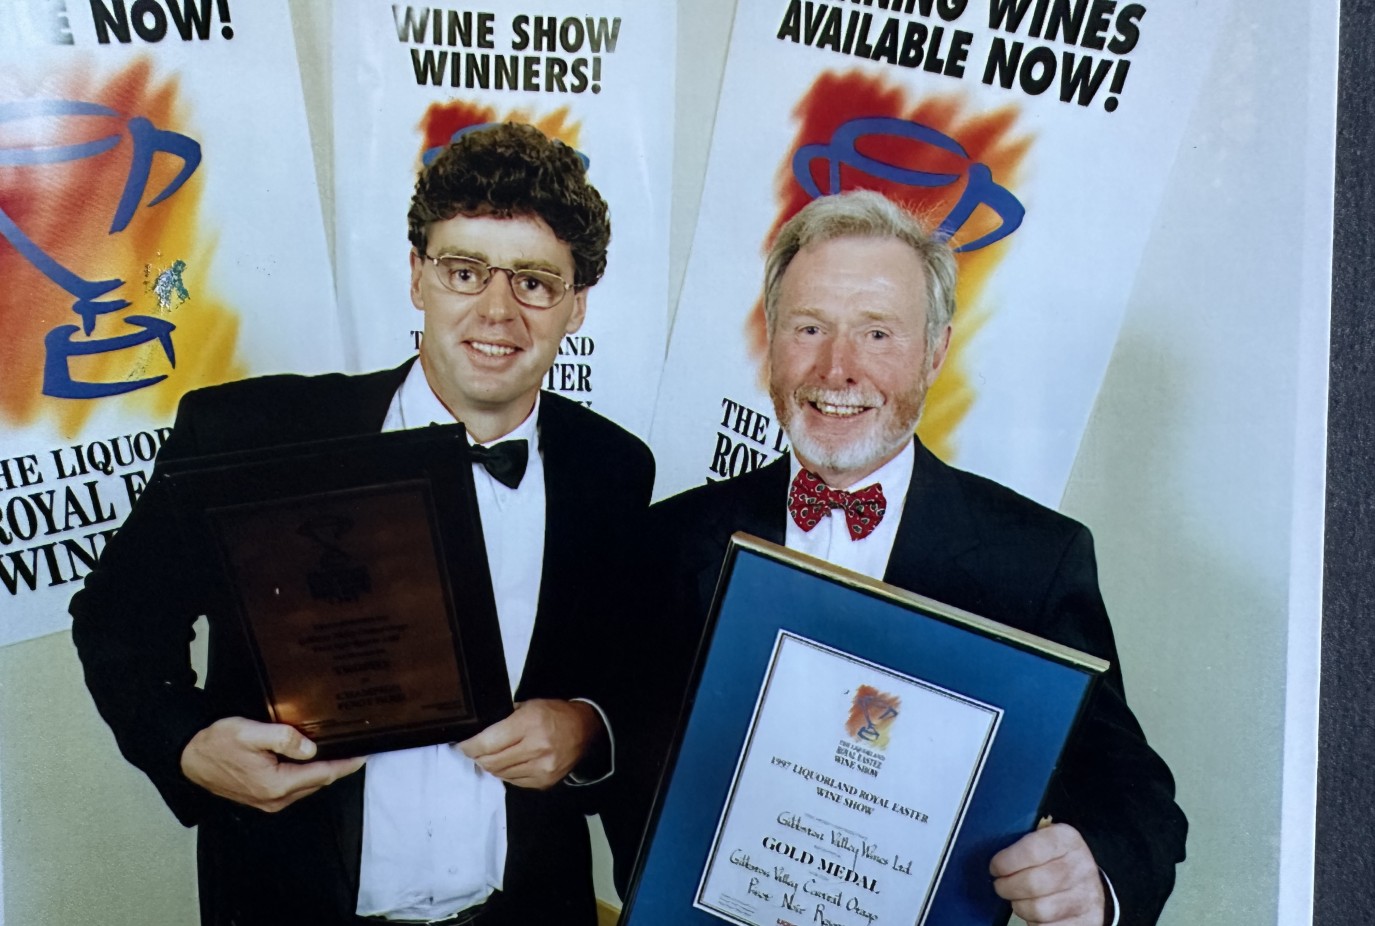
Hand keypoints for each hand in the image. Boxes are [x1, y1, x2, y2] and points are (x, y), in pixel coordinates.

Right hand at [180, 717, 365, 812]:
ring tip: (338, 754)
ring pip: (306, 787)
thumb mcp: (250, 732)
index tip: (364, 755)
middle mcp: (274, 799)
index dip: (346, 765)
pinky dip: (307, 776)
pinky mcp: (261, 798)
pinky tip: (311, 762)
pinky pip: (293, 789)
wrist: (188, 757)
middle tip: (355, 749)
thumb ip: (283, 738)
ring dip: (323, 773)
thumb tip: (311, 748)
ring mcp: (267, 802)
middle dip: (338, 768)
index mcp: (276, 784)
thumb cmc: (216, 743)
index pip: (323, 774)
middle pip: (318, 782)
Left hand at [457, 699, 601, 789]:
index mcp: (529, 724)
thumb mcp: (528, 706)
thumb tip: (478, 734)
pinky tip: (509, 763)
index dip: (469, 746)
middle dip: (477, 757)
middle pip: (491, 761)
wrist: (585, 730)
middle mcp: (536, 748)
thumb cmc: (554, 714)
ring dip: (490, 766)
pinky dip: (506, 773)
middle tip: (473, 751)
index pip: (488, 742)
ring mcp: (541, 768)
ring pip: (500, 774)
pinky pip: (514, 782)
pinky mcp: (544, 782)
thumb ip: (504, 720)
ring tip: (491, 756)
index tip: (462, 745)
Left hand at [989, 823, 1104, 925]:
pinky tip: (1032, 913)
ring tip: (1016, 899)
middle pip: (1032, 883)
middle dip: (1007, 887)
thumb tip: (994, 860)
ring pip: (1038, 909)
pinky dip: (1033, 923)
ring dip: (1019, 906)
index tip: (995, 868)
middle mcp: (1080, 866)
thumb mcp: (1043, 841)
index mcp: (1067, 839)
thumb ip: (1021, 844)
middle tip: (1000, 885)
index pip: (1031, 850)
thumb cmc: (1054, 860)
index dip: (1005, 862)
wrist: (1088, 884)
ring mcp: (1086, 896)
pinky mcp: (1086, 921)